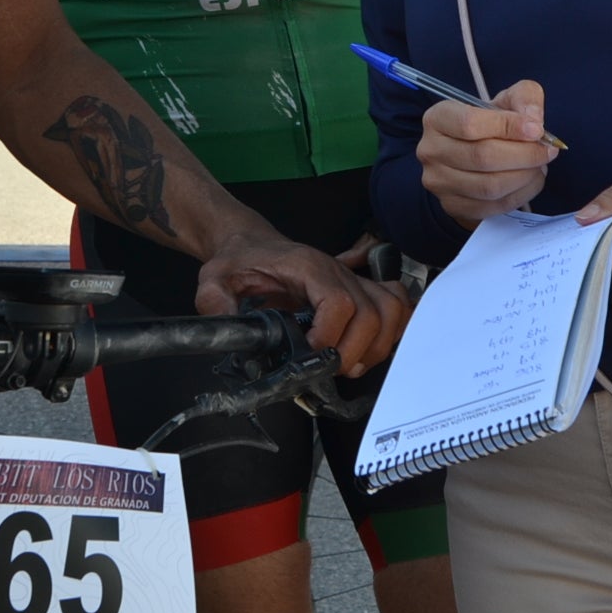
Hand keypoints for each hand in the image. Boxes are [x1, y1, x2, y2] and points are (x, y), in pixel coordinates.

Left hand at [195, 234, 408, 378]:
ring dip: (377, 345)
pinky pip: (396, 305)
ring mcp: (353, 280)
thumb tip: (227, 332)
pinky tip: (371, 346)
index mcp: (307, 267)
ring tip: (350, 362)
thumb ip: (216, 303)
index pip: (340, 302)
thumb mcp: (216, 279)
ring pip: (391, 310)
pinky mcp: (359, 289)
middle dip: (355, 350)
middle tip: (330, 367)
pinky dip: (393, 329)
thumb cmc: (241, 261)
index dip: (330, 336)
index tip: (310, 354)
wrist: (253, 245)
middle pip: (372, 313)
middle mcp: (338, 272)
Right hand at [416, 79, 551, 228]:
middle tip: (547, 151)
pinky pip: (494, 206)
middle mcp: (431, 150)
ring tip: (540, 165)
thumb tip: (533, 121)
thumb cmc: (491, 125)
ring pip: (489, 186)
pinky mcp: (453, 206)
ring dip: (525, 176)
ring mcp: (439, 182)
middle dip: (524, 155)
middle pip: (482, 157)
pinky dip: (522, 194)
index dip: (508, 127)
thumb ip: (525, 98)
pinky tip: (531, 180)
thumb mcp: (507, 100)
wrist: (474, 157)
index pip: (470, 123)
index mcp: (438, 118)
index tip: (537, 129)